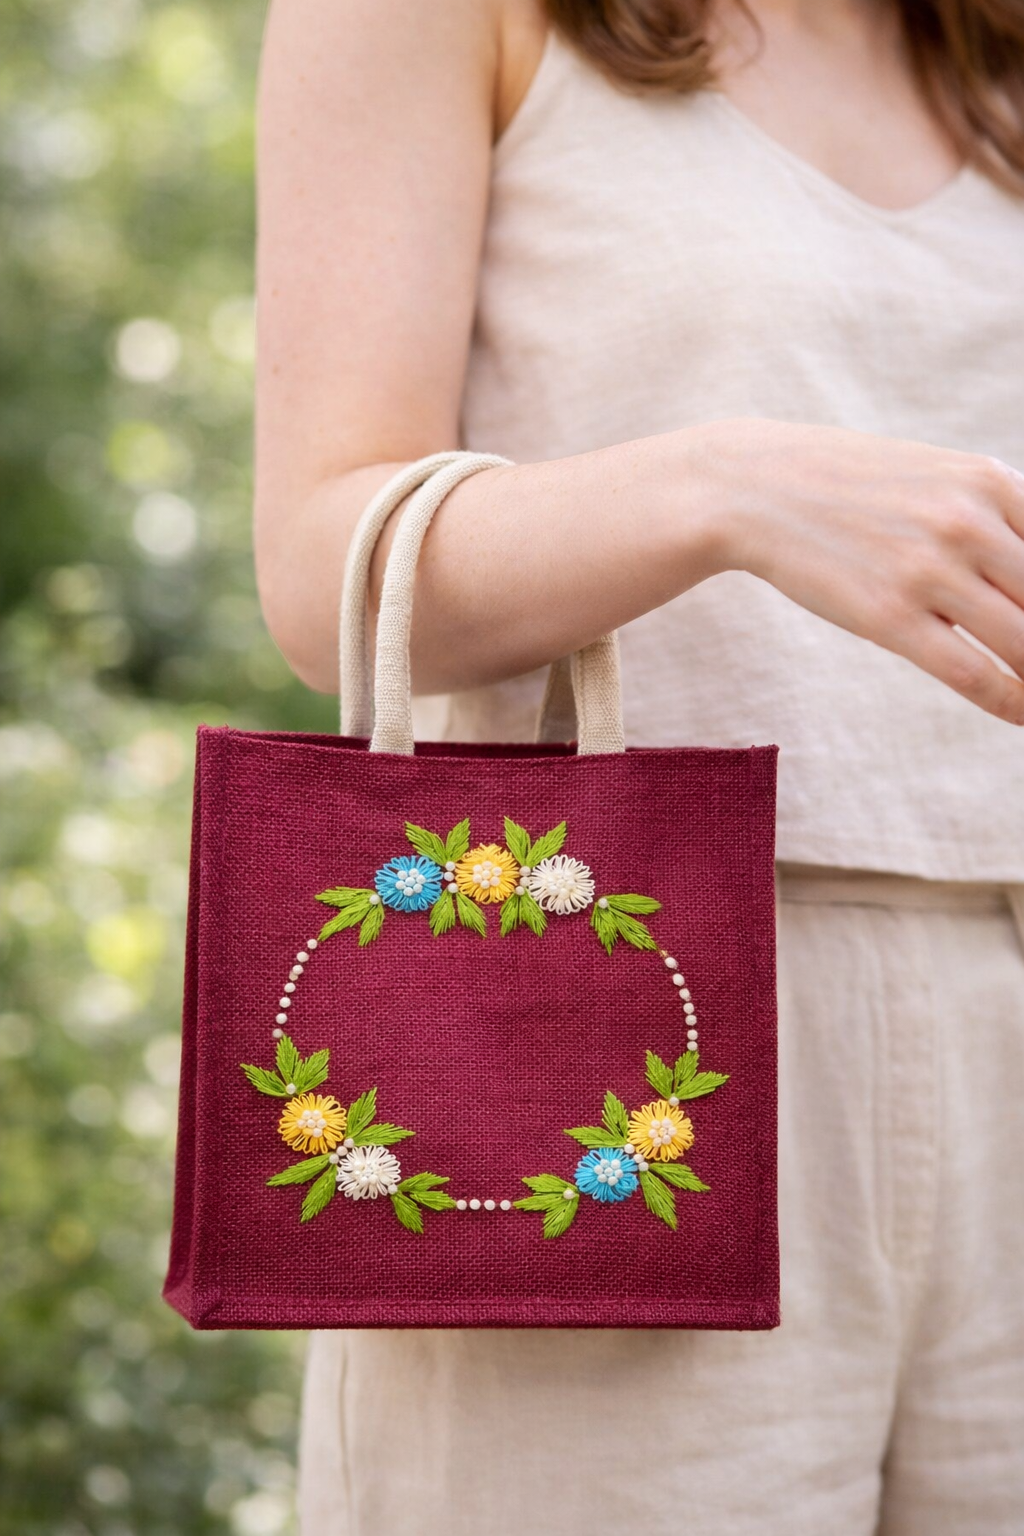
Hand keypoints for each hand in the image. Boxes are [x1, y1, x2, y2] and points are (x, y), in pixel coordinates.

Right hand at [711, 419, 1023, 723]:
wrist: (759, 488)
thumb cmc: (853, 488)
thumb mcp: (938, 479)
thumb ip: (997, 520)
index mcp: (992, 482)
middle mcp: (970, 522)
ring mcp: (930, 570)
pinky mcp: (891, 616)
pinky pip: (975, 673)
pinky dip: (1012, 702)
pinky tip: (1022, 714)